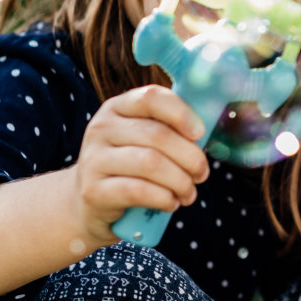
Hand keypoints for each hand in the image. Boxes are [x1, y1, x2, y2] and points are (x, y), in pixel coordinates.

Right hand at [69, 85, 209, 246]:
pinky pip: (138, 191)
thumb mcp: (145, 140)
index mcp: (118, 107)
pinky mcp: (92, 190)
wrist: (89, 203)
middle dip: (190, 157)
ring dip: (180, 181)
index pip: (152, 97)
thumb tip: (211, 125)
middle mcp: (101, 128)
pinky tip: (171, 203)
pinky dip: (164, 198)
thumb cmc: (130, 167)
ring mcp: (93, 159)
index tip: (200, 134)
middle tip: (202, 174)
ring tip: (189, 193)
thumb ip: (171, 128)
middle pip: (158, 135)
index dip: (182, 113)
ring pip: (151, 163)